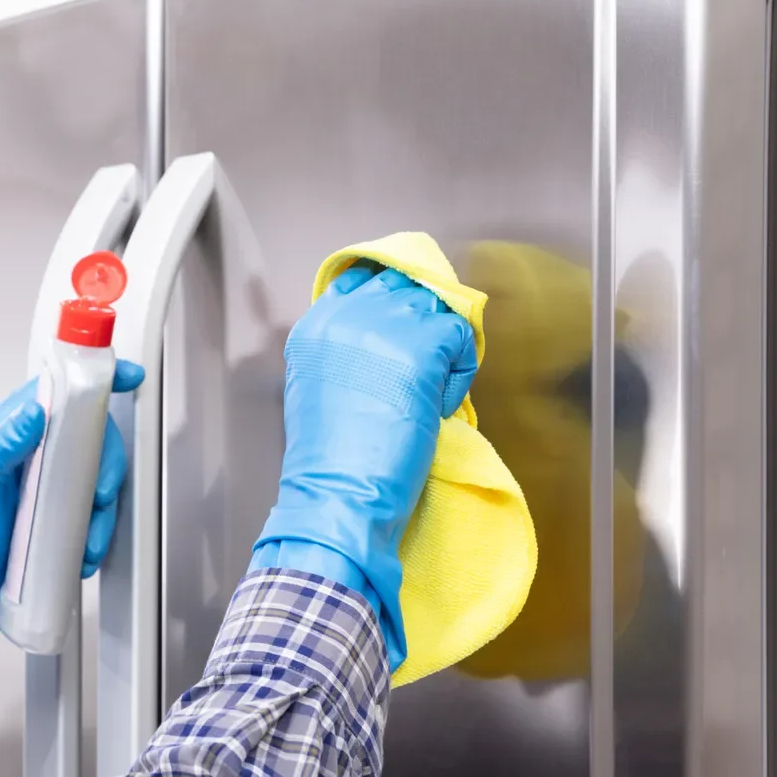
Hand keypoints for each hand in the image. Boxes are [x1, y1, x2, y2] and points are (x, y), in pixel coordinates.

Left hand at [0, 361, 145, 738]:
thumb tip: (32, 411)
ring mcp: (46, 488)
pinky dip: (97, 533)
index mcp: (6, 435)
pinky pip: (93, 515)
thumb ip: (0, 449)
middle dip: (106, 465)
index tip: (125, 377)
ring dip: (103, 510)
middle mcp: (30, 456)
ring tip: (87, 537)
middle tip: (101, 493)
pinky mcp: (58, 519)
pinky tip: (83, 553)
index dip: (92, 381)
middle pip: (88, 436)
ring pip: (96, 479)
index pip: (54, 392)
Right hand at [251, 264, 476, 668]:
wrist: (338, 499)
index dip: (392, 300)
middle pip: (406, 288)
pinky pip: (460, 339)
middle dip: (422, 325)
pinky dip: (459, 372)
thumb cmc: (330, 462)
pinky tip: (438, 405)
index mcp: (315, 326)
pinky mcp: (420, 350)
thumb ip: (347, 349)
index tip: (404, 330)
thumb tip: (391, 335)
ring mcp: (384, 329)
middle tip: (422, 372)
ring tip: (429, 392)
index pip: (362, 277)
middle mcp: (346, 316)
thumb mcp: (321, 387)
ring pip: (438, 310)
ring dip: (443, 348)